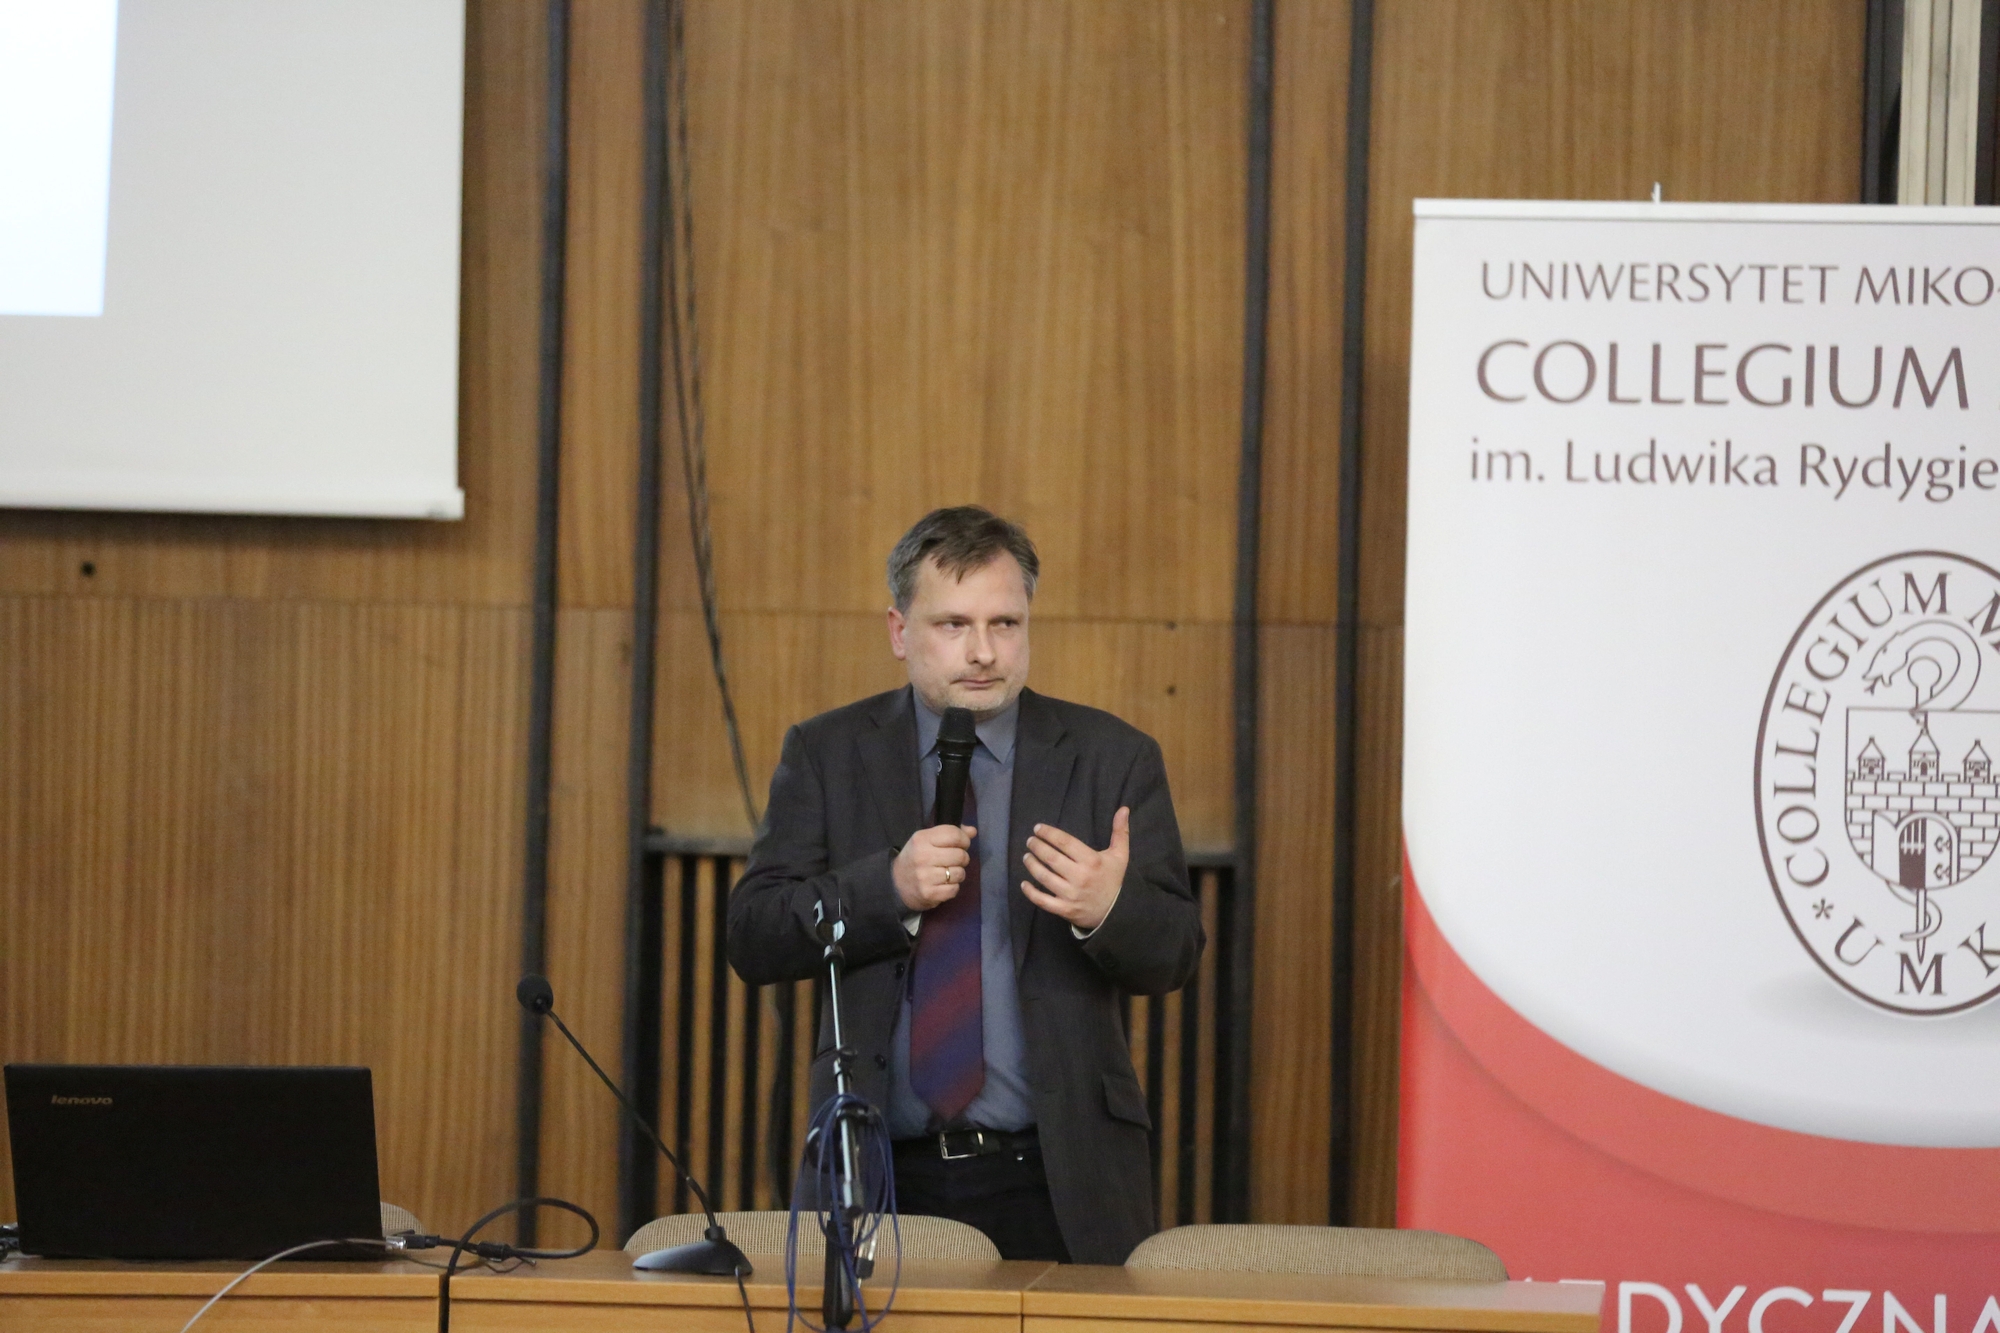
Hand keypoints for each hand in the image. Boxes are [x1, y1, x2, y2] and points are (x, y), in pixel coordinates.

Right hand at [892, 823, 976, 912]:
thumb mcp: (928, 840)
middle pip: (960, 855)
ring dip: (958, 874)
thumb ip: (951, 833)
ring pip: (959, 873)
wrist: (896, 883)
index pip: (954, 834)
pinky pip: (954, 889)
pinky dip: (953, 887)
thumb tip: (973, 831)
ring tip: (948, 873)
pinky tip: (943, 884)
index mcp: (922, 839)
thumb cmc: (916, 858)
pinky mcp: (929, 893)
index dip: (964, 840)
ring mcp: (925, 876)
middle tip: (954, 861)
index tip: (962, 845)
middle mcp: (922, 856)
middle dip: (963, 858)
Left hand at [1021, 807, 1128, 931]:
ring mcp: (1071, 895)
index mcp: (1092, 861)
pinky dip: (1031, 892)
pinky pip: (1043, 901)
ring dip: (1032, 865)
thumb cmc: (1114, 880)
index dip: (1049, 833)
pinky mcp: (1065, 909)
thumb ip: (1120, 832)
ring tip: (1026, 856)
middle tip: (1030, 841)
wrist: (1116, 912)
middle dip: (1037, 846)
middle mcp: (1080, 877)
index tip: (1038, 828)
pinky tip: (1024, 883)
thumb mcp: (1120, 855)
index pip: (1065, 842)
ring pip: (1044, 877)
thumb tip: (1124, 809)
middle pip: (1051, 858)